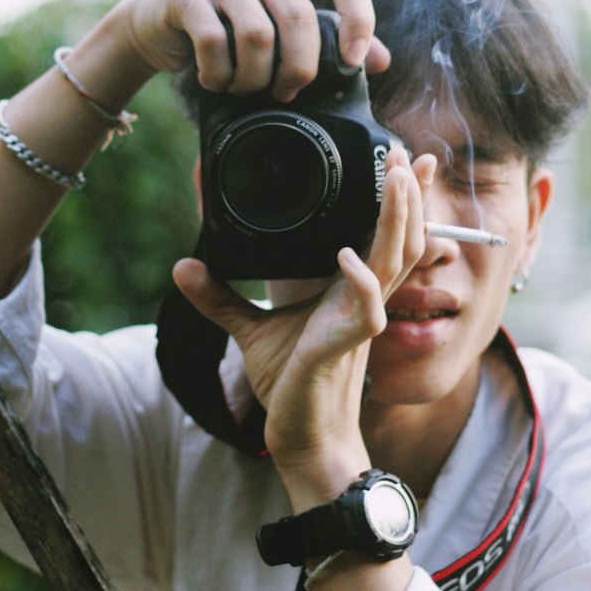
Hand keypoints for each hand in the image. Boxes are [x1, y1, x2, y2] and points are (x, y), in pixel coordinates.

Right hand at [113, 0, 389, 100]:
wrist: (154, 19)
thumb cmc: (229, 23)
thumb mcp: (282, 23)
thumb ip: (329, 36)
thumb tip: (382, 61)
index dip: (358, 21)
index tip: (351, 61)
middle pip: (299, 17)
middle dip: (298, 69)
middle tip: (287, 94)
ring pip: (257, 35)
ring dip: (253, 78)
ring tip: (245, 88)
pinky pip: (213, 42)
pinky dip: (219, 74)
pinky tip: (216, 81)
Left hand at [173, 148, 435, 503]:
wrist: (303, 438)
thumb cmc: (291, 386)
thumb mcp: (250, 331)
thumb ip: (222, 297)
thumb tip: (183, 267)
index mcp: (350, 289)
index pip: (384, 235)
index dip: (399, 200)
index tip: (403, 160)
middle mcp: (362, 297)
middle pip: (401, 237)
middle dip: (407, 194)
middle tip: (404, 151)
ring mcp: (359, 319)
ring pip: (394, 260)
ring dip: (397, 219)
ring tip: (395, 179)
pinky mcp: (346, 344)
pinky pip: (366, 308)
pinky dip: (361, 280)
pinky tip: (350, 256)